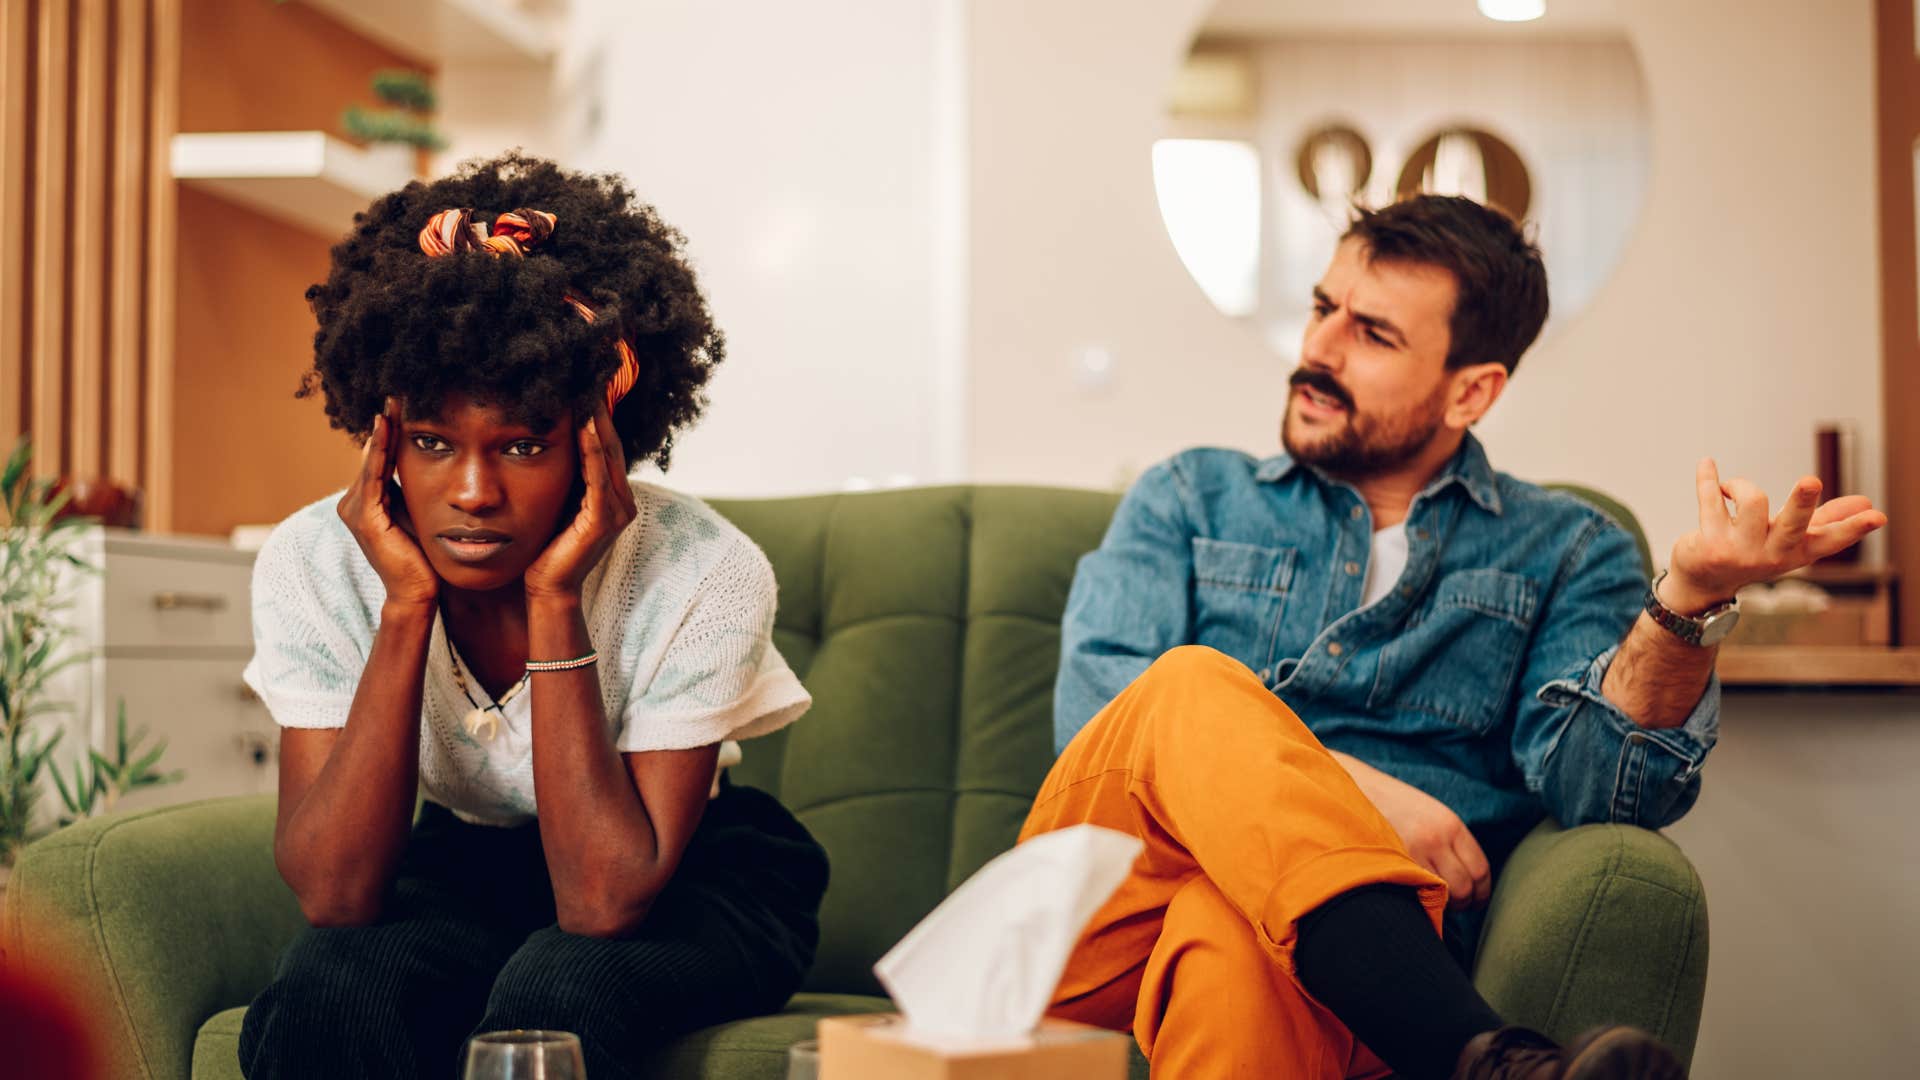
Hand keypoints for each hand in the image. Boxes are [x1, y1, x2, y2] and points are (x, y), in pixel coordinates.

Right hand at [337, 400, 436, 607]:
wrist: (419, 592)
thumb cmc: (424, 556)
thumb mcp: (419, 512)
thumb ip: (415, 488)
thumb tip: (431, 457)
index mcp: (367, 500)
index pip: (381, 455)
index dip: (392, 428)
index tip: (406, 399)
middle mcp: (354, 502)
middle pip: (374, 453)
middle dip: (387, 422)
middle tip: (400, 388)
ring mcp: (355, 510)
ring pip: (372, 459)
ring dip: (383, 429)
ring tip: (393, 399)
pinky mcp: (364, 518)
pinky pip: (374, 476)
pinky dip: (379, 450)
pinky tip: (384, 426)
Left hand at [524, 401, 637, 600]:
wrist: (547, 588)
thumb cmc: (547, 545)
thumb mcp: (558, 500)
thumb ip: (567, 475)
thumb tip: (551, 438)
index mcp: (613, 494)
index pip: (606, 444)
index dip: (598, 412)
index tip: (585, 381)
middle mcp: (622, 500)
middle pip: (612, 443)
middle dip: (600, 408)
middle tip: (590, 374)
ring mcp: (617, 511)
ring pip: (608, 455)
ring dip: (598, 421)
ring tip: (589, 389)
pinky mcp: (603, 521)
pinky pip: (598, 477)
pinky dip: (593, 449)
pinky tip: (586, 425)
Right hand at [1331, 752, 1488, 909]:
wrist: (1348, 787)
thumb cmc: (1388, 803)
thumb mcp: (1426, 812)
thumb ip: (1447, 840)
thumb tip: (1464, 877)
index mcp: (1450, 825)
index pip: (1480, 870)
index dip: (1480, 892)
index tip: (1474, 900)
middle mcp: (1435, 839)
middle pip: (1464, 888)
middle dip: (1461, 903)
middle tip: (1450, 905)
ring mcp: (1412, 852)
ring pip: (1442, 896)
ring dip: (1439, 905)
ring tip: (1429, 901)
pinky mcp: (1389, 863)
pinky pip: (1414, 894)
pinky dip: (1416, 901)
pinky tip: (1410, 895)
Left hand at [1665, 459, 1888, 612]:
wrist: (1702, 584)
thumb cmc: (1753, 553)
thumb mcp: (1791, 541)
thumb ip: (1826, 521)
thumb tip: (1868, 504)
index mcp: (1797, 552)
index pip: (1831, 540)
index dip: (1854, 528)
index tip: (1878, 516)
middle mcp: (1773, 554)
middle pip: (1793, 523)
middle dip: (1802, 501)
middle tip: (1811, 480)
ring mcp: (1741, 551)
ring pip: (1753, 500)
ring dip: (1740, 484)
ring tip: (1731, 488)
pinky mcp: (1711, 543)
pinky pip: (1712, 500)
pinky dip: (1708, 477)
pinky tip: (1707, 464)